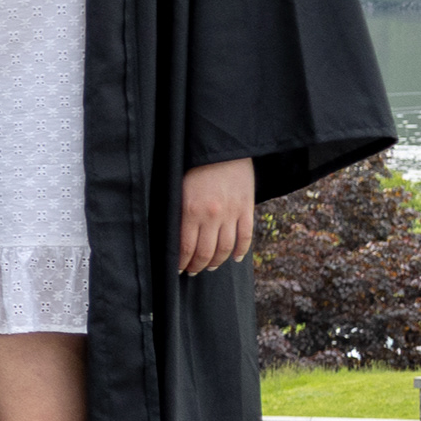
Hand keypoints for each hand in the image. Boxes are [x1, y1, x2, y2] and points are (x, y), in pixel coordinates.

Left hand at [179, 155, 256, 275]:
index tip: (177, 269)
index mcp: (190, 210)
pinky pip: (246, 236)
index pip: (185, 247)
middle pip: (206, 252)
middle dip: (197, 266)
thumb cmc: (193, 166)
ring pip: (226, 248)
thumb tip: (173, 235)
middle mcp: (212, 215)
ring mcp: (232, 213)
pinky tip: (236, 259)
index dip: (181, 262)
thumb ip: (178, 212)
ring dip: (217, 261)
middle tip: (192, 272)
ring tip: (209, 266)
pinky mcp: (246, 209)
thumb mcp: (178, 188)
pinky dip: (241, 251)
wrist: (223, 148)